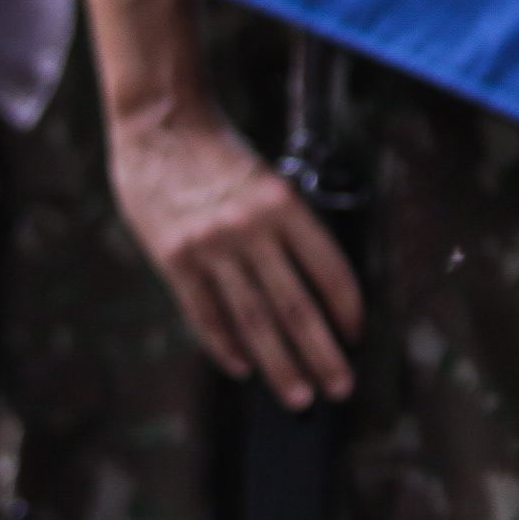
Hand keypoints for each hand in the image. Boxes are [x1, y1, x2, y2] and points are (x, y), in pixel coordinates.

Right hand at [112, 98, 360, 407]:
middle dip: (322, 353)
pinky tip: (244, 369)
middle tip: (339, 388)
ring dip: (279, 364)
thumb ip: (284, 229)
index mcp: (285, 204)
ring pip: (254, 320)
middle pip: (296, 305)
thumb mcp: (267, 179)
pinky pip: (206, 313)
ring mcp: (211, 247)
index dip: (347, 308)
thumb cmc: (220, 152)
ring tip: (298, 395)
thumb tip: (311, 285)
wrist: (162, 124)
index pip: (329, 268)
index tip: (357, 337)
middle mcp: (251, 229)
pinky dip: (226, 345)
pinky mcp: (175, 259)